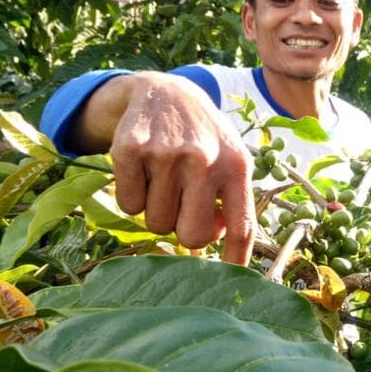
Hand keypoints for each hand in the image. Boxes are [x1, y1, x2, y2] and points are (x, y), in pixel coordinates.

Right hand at [108, 72, 255, 263]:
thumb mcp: (231, 159)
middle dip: (185, 231)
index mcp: (237, 166)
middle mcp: (205, 159)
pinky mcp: (130, 149)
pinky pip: (129, 206)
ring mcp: (167, 153)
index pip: (241, 227)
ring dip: (157, 210)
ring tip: (165, 180)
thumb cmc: (204, 138)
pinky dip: (133, 196)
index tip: (231, 279)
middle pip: (192, 236)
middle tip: (182, 207)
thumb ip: (232, 201)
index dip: (235, 259)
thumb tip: (221, 249)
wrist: (166, 92)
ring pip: (156, 224)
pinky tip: (144, 170)